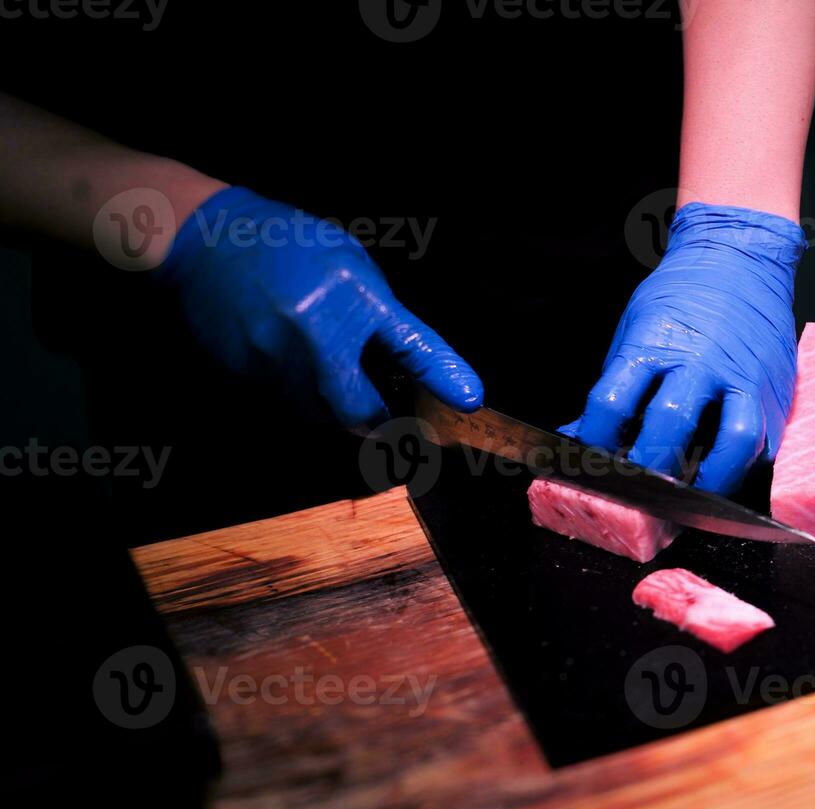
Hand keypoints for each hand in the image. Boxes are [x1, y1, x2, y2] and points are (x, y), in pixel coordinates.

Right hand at [155, 187, 482, 427]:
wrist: (203, 237)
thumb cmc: (286, 244)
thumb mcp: (346, 262)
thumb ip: (377, 311)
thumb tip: (407, 356)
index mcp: (349, 296)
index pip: (411, 345)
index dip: (444, 376)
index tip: (470, 400)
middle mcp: (314, 335)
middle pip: (357, 411)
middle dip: (377, 423)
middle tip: (390, 424)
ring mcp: (273, 359)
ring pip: (318, 413)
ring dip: (336, 410)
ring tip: (330, 380)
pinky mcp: (242, 373)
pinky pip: (283, 401)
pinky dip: (300, 394)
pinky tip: (290, 361)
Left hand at [564, 203, 805, 494]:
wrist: (740, 258)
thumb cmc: (683, 297)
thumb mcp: (635, 331)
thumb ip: (615, 387)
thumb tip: (579, 435)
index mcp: (653, 344)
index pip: (612, 401)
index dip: (593, 440)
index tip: (586, 461)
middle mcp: (699, 361)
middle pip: (669, 425)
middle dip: (647, 468)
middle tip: (635, 491)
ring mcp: (741, 378)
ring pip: (733, 439)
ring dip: (711, 477)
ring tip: (692, 495)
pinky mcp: (773, 392)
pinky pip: (763, 440)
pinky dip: (744, 466)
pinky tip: (725, 475)